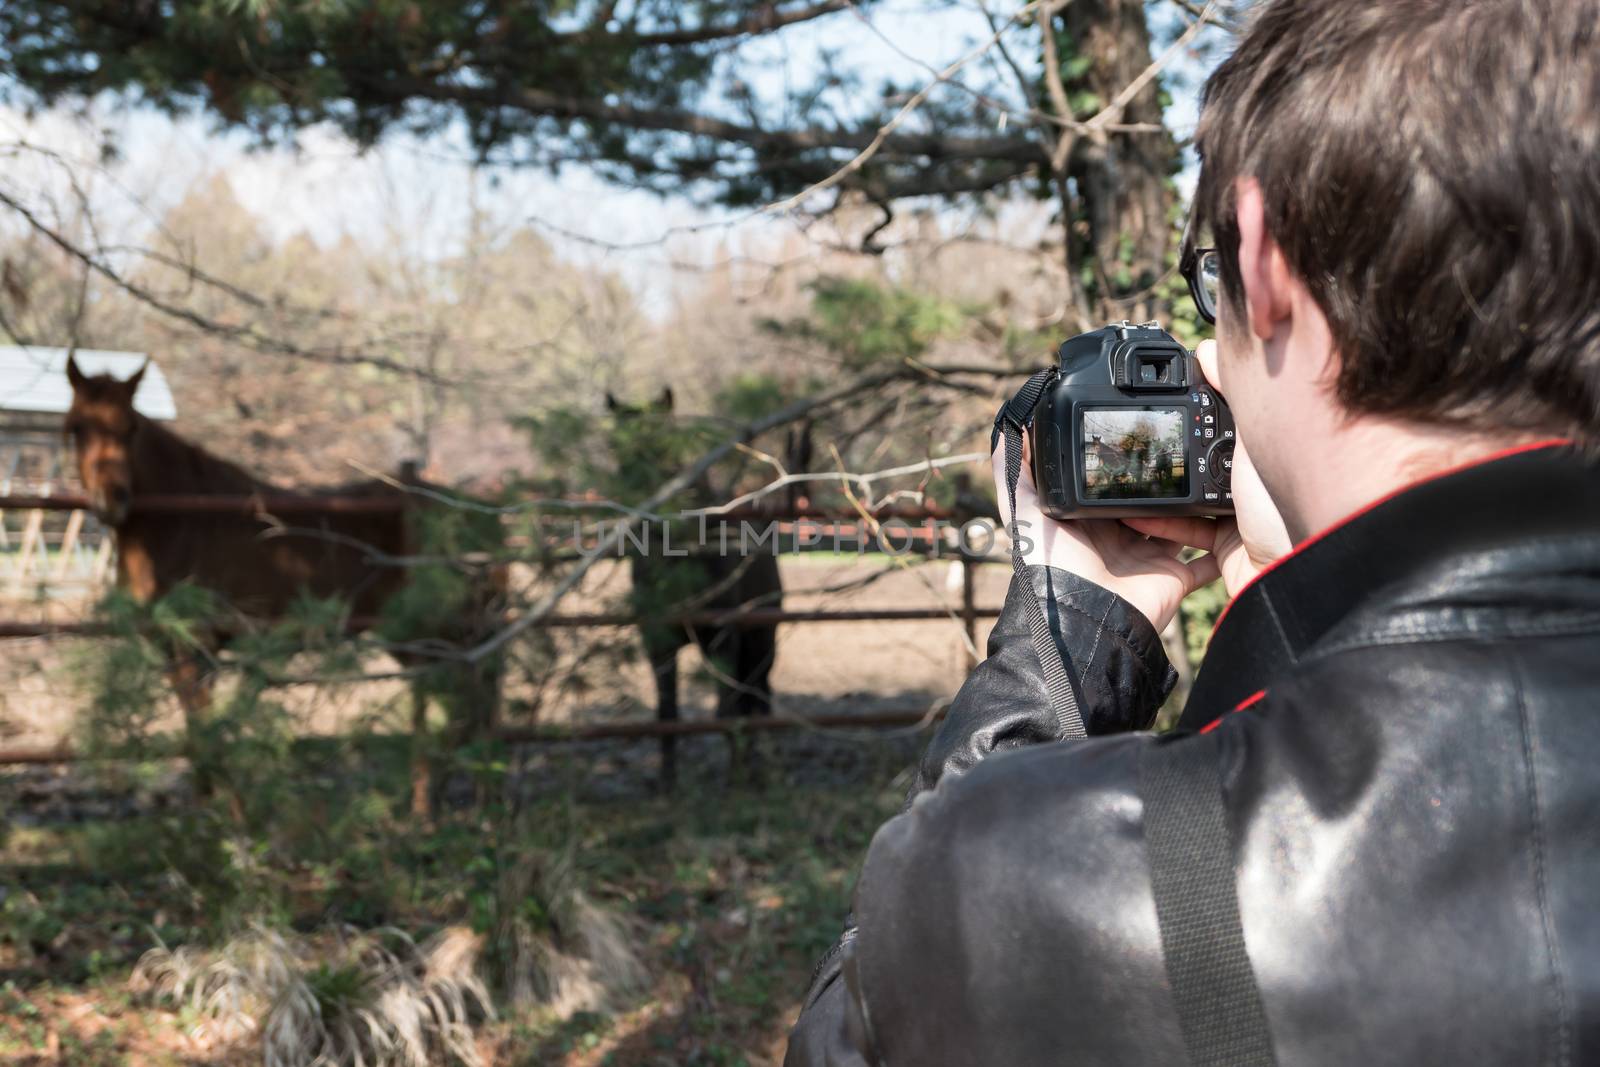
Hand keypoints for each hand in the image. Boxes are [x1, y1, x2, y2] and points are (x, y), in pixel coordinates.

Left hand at [993, 433, 1219, 633]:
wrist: (1086, 616)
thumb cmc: (1051, 564)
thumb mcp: (1023, 512)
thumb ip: (1013, 472)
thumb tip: (1007, 426)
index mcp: (1088, 521)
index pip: (1109, 485)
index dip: (1122, 462)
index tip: (1138, 430)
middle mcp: (1120, 537)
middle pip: (1147, 501)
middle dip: (1162, 479)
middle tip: (1184, 443)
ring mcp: (1149, 557)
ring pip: (1181, 524)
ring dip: (1195, 503)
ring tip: (1214, 467)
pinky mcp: (1175, 576)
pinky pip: (1206, 559)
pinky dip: (1223, 544)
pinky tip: (1238, 516)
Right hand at [1122, 340, 1292, 596]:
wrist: (1299, 568)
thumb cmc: (1288, 500)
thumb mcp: (1256, 431)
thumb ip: (1230, 390)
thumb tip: (1206, 347)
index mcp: (1263, 445)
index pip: (1222, 414)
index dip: (1193, 400)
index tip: (1161, 390)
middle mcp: (1252, 476)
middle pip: (1203, 451)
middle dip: (1171, 443)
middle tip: (1136, 432)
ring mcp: (1239, 511)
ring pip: (1189, 491)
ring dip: (1159, 485)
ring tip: (1129, 471)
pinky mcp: (1223, 544)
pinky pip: (1184, 527)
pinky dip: (1160, 520)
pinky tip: (1134, 512)